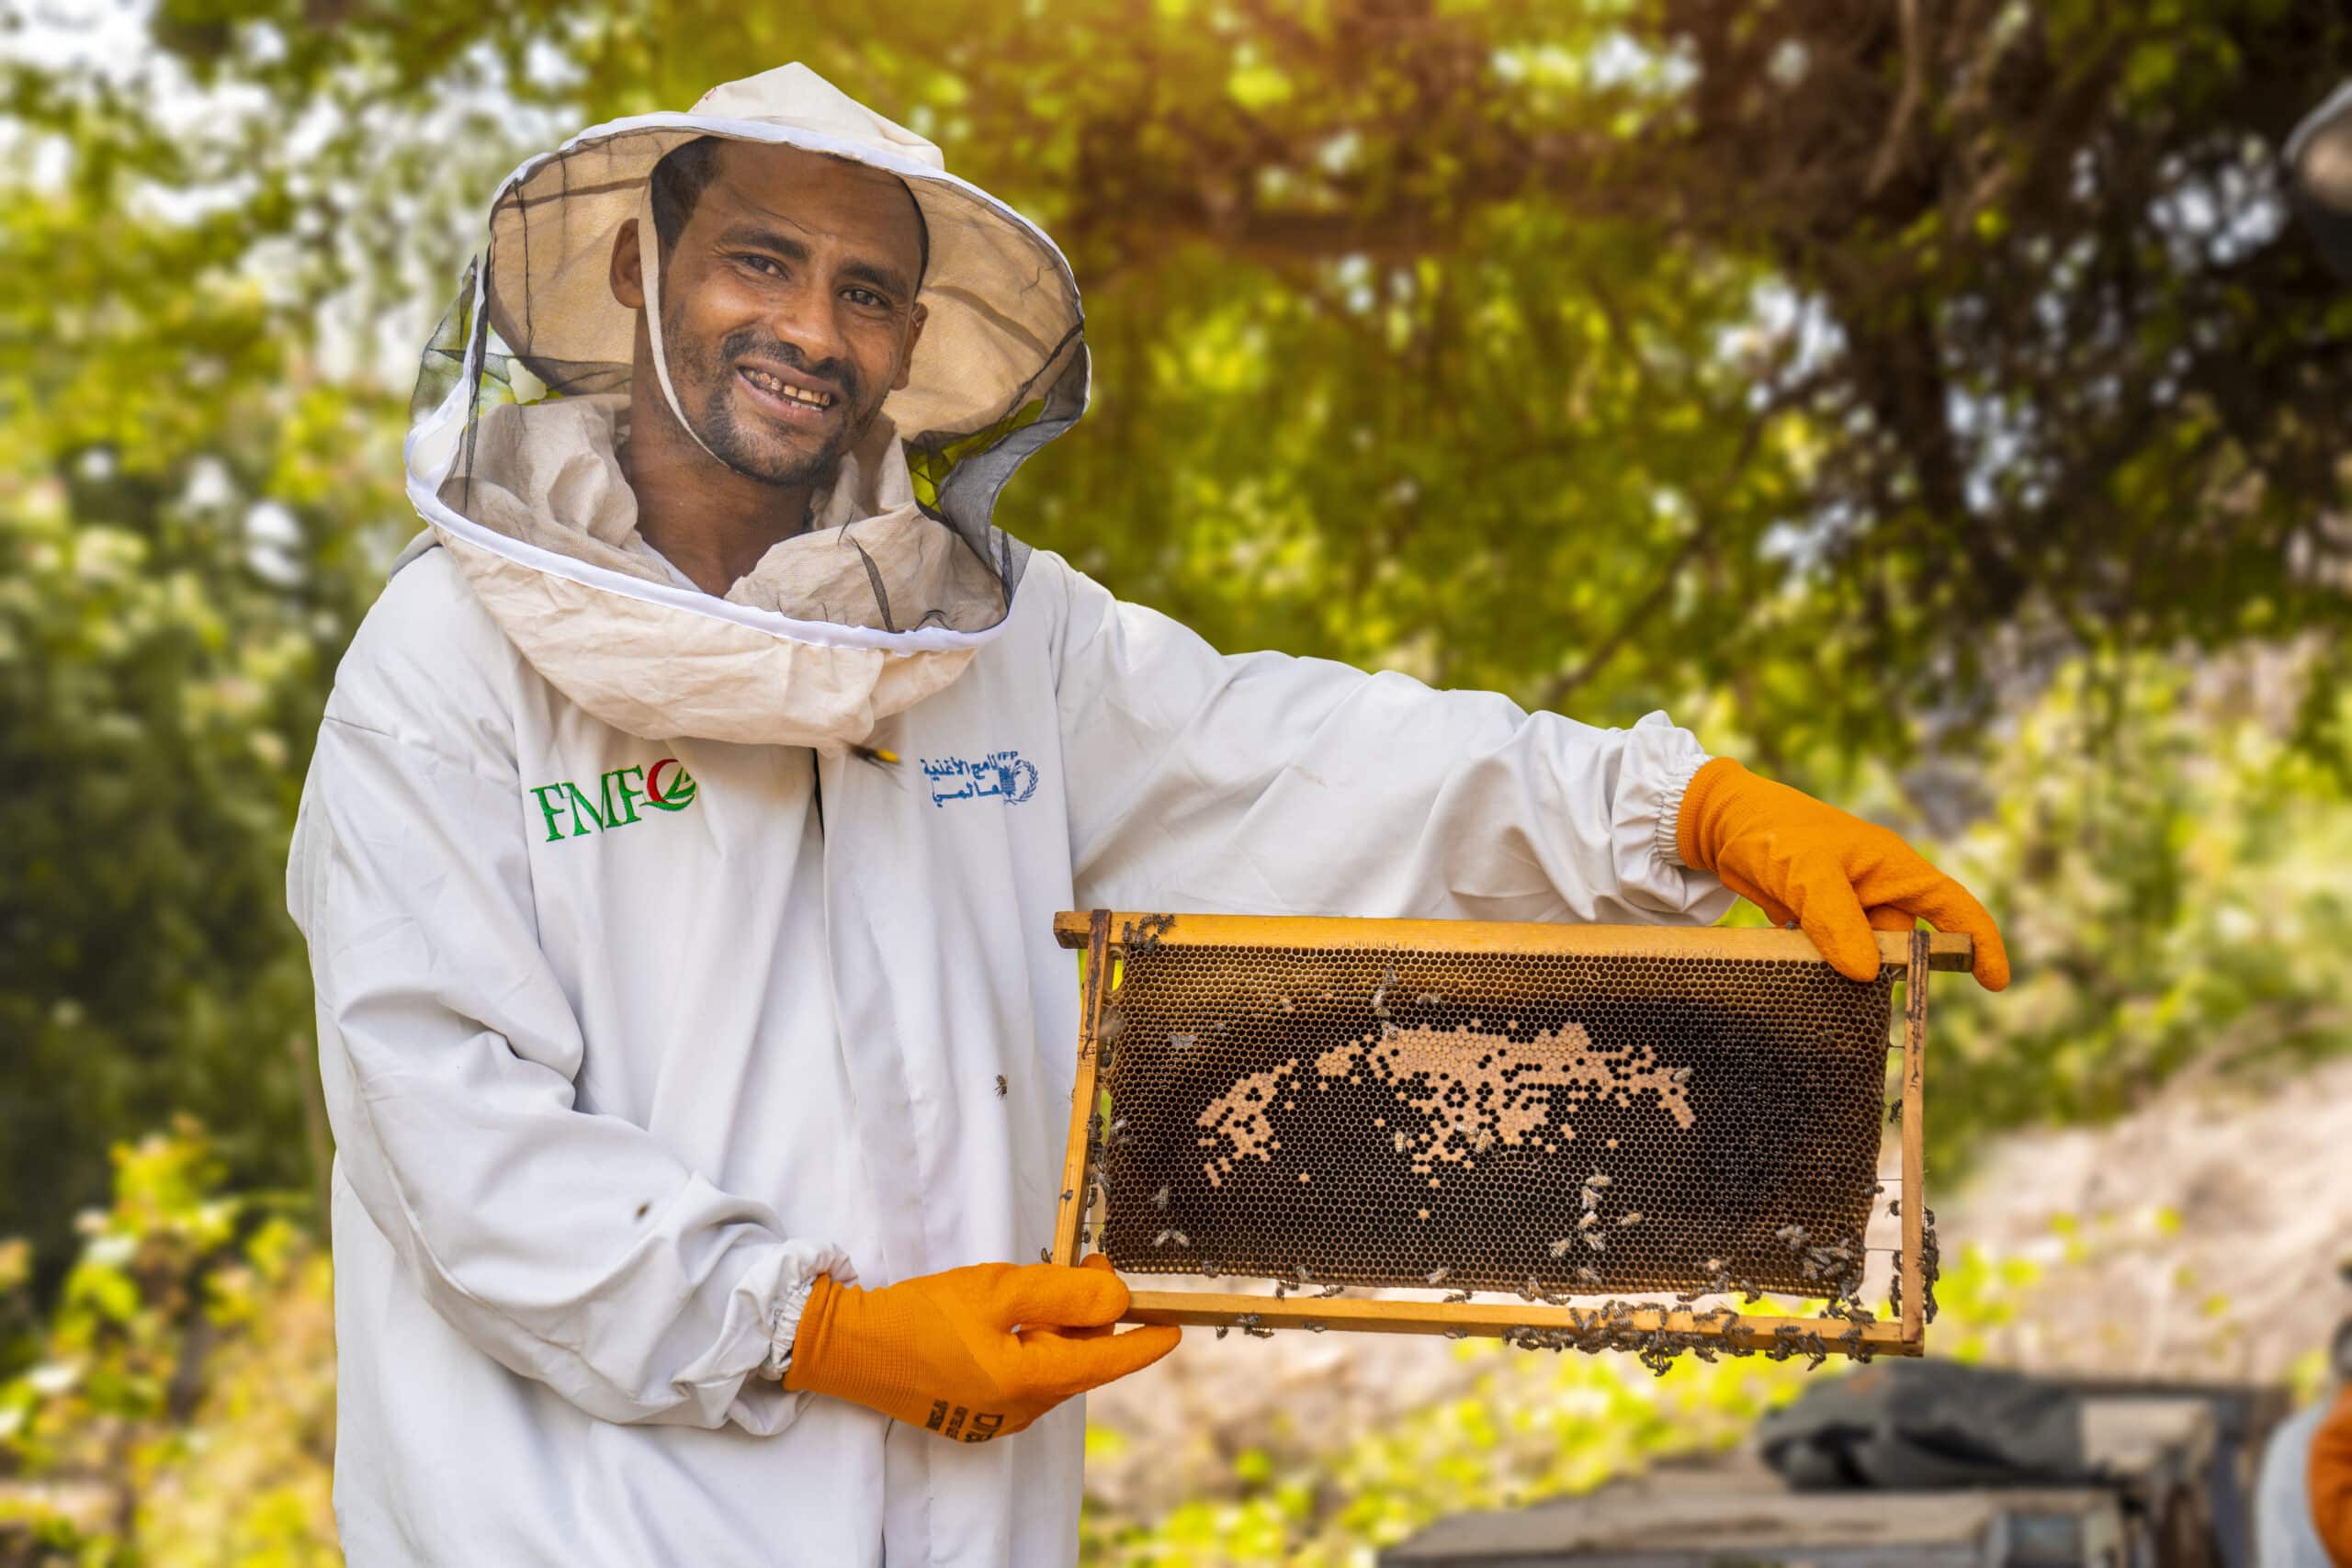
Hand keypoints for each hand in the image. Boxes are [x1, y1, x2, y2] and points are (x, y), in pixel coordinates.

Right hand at [782, 1254, 1176, 1441]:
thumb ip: (1065, 1293)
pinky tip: (1014, 1317)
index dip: (1144, 1342)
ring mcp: (995, 1416)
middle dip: (1092, 1315)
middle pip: (1079, 1361)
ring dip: (1060, 1327)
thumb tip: (1118, 1298)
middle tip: (1090, 1263)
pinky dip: (1033, 1345)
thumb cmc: (922, 1314)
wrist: (850, 1348)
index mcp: (1030, 1382)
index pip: (1107, 1362)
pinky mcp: (974, 1412)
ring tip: (1048, 1281)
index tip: (1175, 1328)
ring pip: (1051, 1368)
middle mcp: (1020, 1409)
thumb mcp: (1000, 1290)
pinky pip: (1024, 1377)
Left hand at [1676, 758, 2008, 989]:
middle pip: (1901, 943)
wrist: (1720, 824)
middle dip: (1883, 968)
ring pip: (1863, 955)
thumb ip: (1837, 920)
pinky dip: (1819, 964)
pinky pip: (1831, 953)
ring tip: (1811, 963)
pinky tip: (1794, 962)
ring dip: (1844, 969)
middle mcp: (1877, 887)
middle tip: (1848, 985)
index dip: (1979, 944)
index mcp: (1893, 867)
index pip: (1951, 907)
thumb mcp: (1807, 873)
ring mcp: (1848, 905)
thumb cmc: (1772, 831)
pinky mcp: (1818, 919)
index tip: (1995, 983)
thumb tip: (1865, 972)